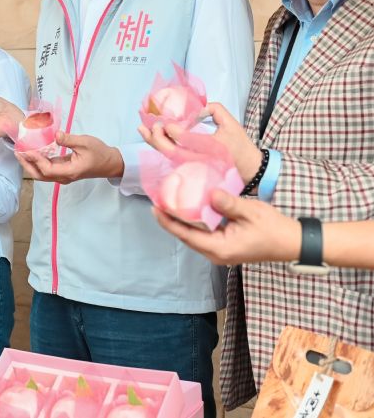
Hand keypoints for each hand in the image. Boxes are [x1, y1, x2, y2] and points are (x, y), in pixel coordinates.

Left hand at [17, 132, 122, 183]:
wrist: (109, 162)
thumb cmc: (99, 153)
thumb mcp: (85, 143)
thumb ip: (69, 139)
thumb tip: (55, 135)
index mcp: (70, 172)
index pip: (48, 170)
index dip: (36, 161)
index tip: (28, 150)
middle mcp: (64, 176)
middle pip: (40, 175)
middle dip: (27, 165)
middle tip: (17, 152)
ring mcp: (63, 175)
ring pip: (42, 174)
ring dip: (30, 164)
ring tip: (20, 152)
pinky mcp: (62, 170)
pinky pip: (47, 169)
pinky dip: (37, 161)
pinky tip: (32, 152)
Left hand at [139, 102, 262, 182]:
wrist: (248, 169)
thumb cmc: (239, 145)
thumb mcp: (230, 123)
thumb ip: (213, 110)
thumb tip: (193, 109)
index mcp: (212, 148)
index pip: (186, 140)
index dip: (173, 130)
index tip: (167, 122)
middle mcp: (200, 159)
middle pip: (172, 152)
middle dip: (158, 138)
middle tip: (153, 125)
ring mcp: (194, 166)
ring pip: (169, 157)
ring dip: (154, 143)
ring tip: (142, 129)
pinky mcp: (191, 169)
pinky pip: (171, 159)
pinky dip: (160, 148)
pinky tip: (152, 138)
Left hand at [153, 189, 299, 264]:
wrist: (292, 242)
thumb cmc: (273, 228)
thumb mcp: (250, 212)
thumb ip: (228, 204)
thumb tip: (209, 193)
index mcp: (220, 248)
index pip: (186, 234)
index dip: (169, 221)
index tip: (156, 207)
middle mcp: (216, 254)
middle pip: (186, 236)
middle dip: (171, 219)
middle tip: (158, 200)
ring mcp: (220, 251)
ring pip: (193, 235)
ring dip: (181, 220)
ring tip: (168, 202)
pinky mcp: (224, 246)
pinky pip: (203, 234)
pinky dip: (194, 222)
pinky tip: (189, 208)